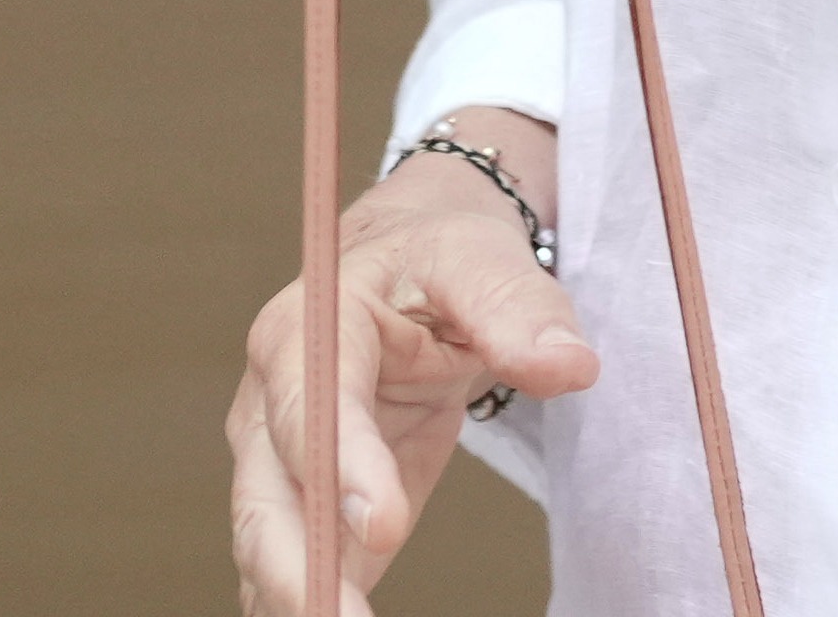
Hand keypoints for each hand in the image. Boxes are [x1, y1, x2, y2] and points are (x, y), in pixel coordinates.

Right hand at [227, 132, 592, 613]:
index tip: (386, 528)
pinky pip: (303, 561)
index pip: (315, 406)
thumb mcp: (481, 256)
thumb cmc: (440, 256)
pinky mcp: (311, 502)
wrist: (411, 266)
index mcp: (308, 331)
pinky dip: (314, 600)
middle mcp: (272, 404)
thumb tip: (571, 364)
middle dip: (297, 567)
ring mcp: (281, 461)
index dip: (343, 468)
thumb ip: (519, 306)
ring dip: (300, 598)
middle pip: (266, 496)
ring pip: (271, 543)